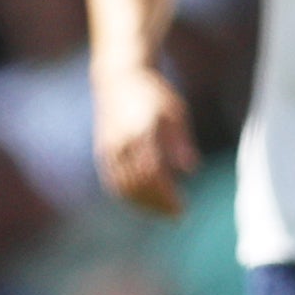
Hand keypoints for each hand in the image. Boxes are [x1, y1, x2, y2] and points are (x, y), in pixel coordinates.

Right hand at [93, 62, 199, 218]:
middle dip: (157, 205)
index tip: (182, 209)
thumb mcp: (175, 111)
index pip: (153, 174)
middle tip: (176, 216)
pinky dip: (128, 196)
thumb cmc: (153, 94)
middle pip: (138, 185)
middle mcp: (122, 142)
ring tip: (162, 211)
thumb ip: (181, 141)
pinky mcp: (103, 152)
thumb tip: (191, 169)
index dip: (167, 196)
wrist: (118, 79)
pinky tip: (144, 201)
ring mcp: (109, 148)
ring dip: (143, 204)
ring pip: (123, 188)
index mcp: (142, 131)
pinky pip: (113, 182)